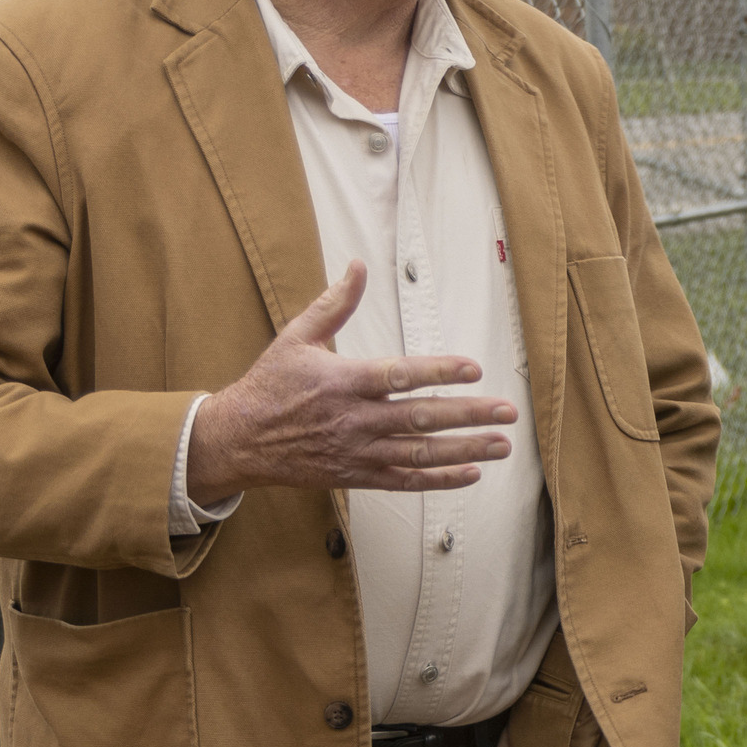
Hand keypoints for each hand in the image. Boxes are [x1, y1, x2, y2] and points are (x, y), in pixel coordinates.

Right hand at [188, 265, 521, 499]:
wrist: (239, 440)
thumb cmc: (270, 385)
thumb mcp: (296, 337)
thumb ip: (334, 303)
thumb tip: (357, 265)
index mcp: (342, 381)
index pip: (398, 376)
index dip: (437, 371)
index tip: (474, 368)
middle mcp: (353, 420)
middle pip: (419, 418)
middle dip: (468, 415)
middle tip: (507, 412)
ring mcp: (357, 452)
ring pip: (418, 454)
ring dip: (464, 450)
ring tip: (501, 445)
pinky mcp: (356, 476)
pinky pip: (404, 481)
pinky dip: (438, 479)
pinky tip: (470, 473)